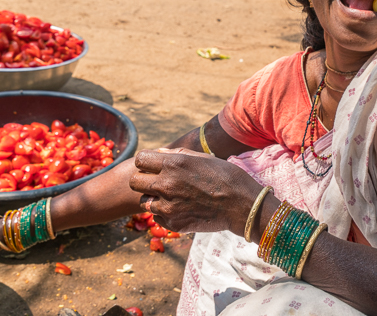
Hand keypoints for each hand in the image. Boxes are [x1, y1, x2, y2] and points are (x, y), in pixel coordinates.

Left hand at [129, 148, 260, 235]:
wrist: (241, 204)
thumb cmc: (224, 176)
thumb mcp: (201, 158)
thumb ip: (176, 155)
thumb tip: (157, 153)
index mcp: (174, 164)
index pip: (140, 160)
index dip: (146, 163)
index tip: (154, 166)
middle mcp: (167, 184)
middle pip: (135, 182)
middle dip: (144, 180)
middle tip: (158, 183)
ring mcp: (168, 206)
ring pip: (144, 201)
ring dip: (154, 198)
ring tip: (173, 197)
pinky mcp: (173, 223)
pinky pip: (157, 217)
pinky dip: (165, 213)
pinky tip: (182, 208)